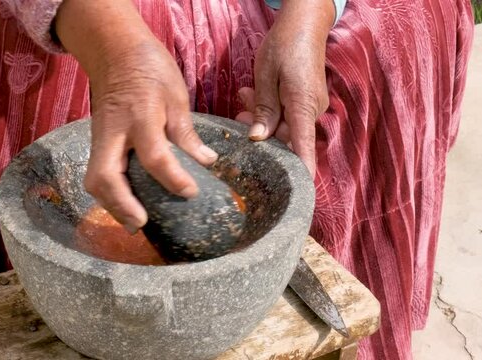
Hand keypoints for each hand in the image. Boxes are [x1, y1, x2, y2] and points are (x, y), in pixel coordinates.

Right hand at [56, 0, 216, 232]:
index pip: (155, 156)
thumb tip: (206, 162)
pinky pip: (97, 173)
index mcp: (140, 116)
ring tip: (133, 222)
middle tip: (141, 223)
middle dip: (121, 204)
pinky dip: (109, 194)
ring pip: (95, 179)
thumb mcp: (176, 96)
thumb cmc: (149, 69)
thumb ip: (187, 132)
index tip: (191, 192)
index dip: (174, 179)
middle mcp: (114, 132)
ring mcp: (100, 138)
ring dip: (112, 204)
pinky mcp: (96, 142)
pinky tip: (126, 205)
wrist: (114, 51)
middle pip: (105, 176)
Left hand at [235, 0, 333, 174]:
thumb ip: (264, 109)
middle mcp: (311, 111)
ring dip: (261, 118)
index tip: (296, 196)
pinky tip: (253, 96)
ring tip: (244, 98)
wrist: (305, 23)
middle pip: (286, 138)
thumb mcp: (267, 75)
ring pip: (283, 125)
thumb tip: (258, 138)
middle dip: (260, 133)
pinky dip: (269, 109)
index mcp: (302, 106)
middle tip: (238, 118)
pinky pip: (287, 114)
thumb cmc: (286, 45)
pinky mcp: (305, 101)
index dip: (300, 174)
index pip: (302, 149)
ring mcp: (310, 106)